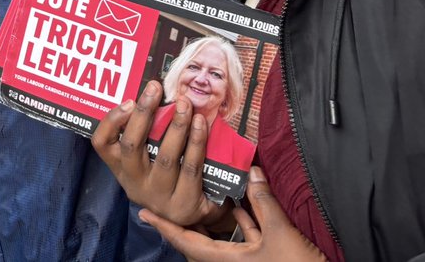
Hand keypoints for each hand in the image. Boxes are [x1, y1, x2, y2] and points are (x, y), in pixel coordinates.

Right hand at [91, 80, 218, 225]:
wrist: (194, 218)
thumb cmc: (168, 178)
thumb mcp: (148, 162)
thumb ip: (145, 136)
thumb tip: (154, 94)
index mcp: (121, 169)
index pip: (102, 144)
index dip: (111, 121)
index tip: (128, 100)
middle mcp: (135, 183)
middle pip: (131, 146)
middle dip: (144, 113)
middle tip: (155, 87)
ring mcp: (158, 196)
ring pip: (165, 156)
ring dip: (176, 125)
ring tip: (185, 103)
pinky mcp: (183, 203)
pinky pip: (190, 167)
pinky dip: (196, 141)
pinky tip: (201, 123)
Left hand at [138, 167, 328, 261]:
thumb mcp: (281, 234)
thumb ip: (264, 202)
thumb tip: (251, 171)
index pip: (186, 242)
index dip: (165, 226)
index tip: (144, 212)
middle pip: (199, 240)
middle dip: (186, 218)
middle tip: (169, 195)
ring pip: (222, 239)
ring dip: (213, 217)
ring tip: (200, 191)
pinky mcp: (266, 259)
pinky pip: (245, 239)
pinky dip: (241, 221)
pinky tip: (243, 201)